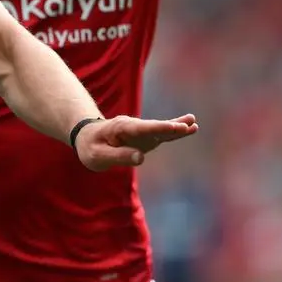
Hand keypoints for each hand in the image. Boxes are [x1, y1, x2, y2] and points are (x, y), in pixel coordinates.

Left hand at [75, 114, 198, 171]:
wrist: (87, 138)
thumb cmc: (90, 147)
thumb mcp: (98, 156)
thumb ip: (118, 156)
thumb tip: (141, 158)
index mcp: (121, 128)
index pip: (142, 128)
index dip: (158, 128)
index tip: (173, 127)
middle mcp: (134, 127)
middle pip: (154, 127)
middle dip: (170, 127)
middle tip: (188, 125)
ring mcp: (141, 132)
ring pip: (161, 130)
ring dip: (177, 127)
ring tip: (194, 124)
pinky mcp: (146, 138)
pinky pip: (162, 135)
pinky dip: (174, 132)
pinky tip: (190, 128)